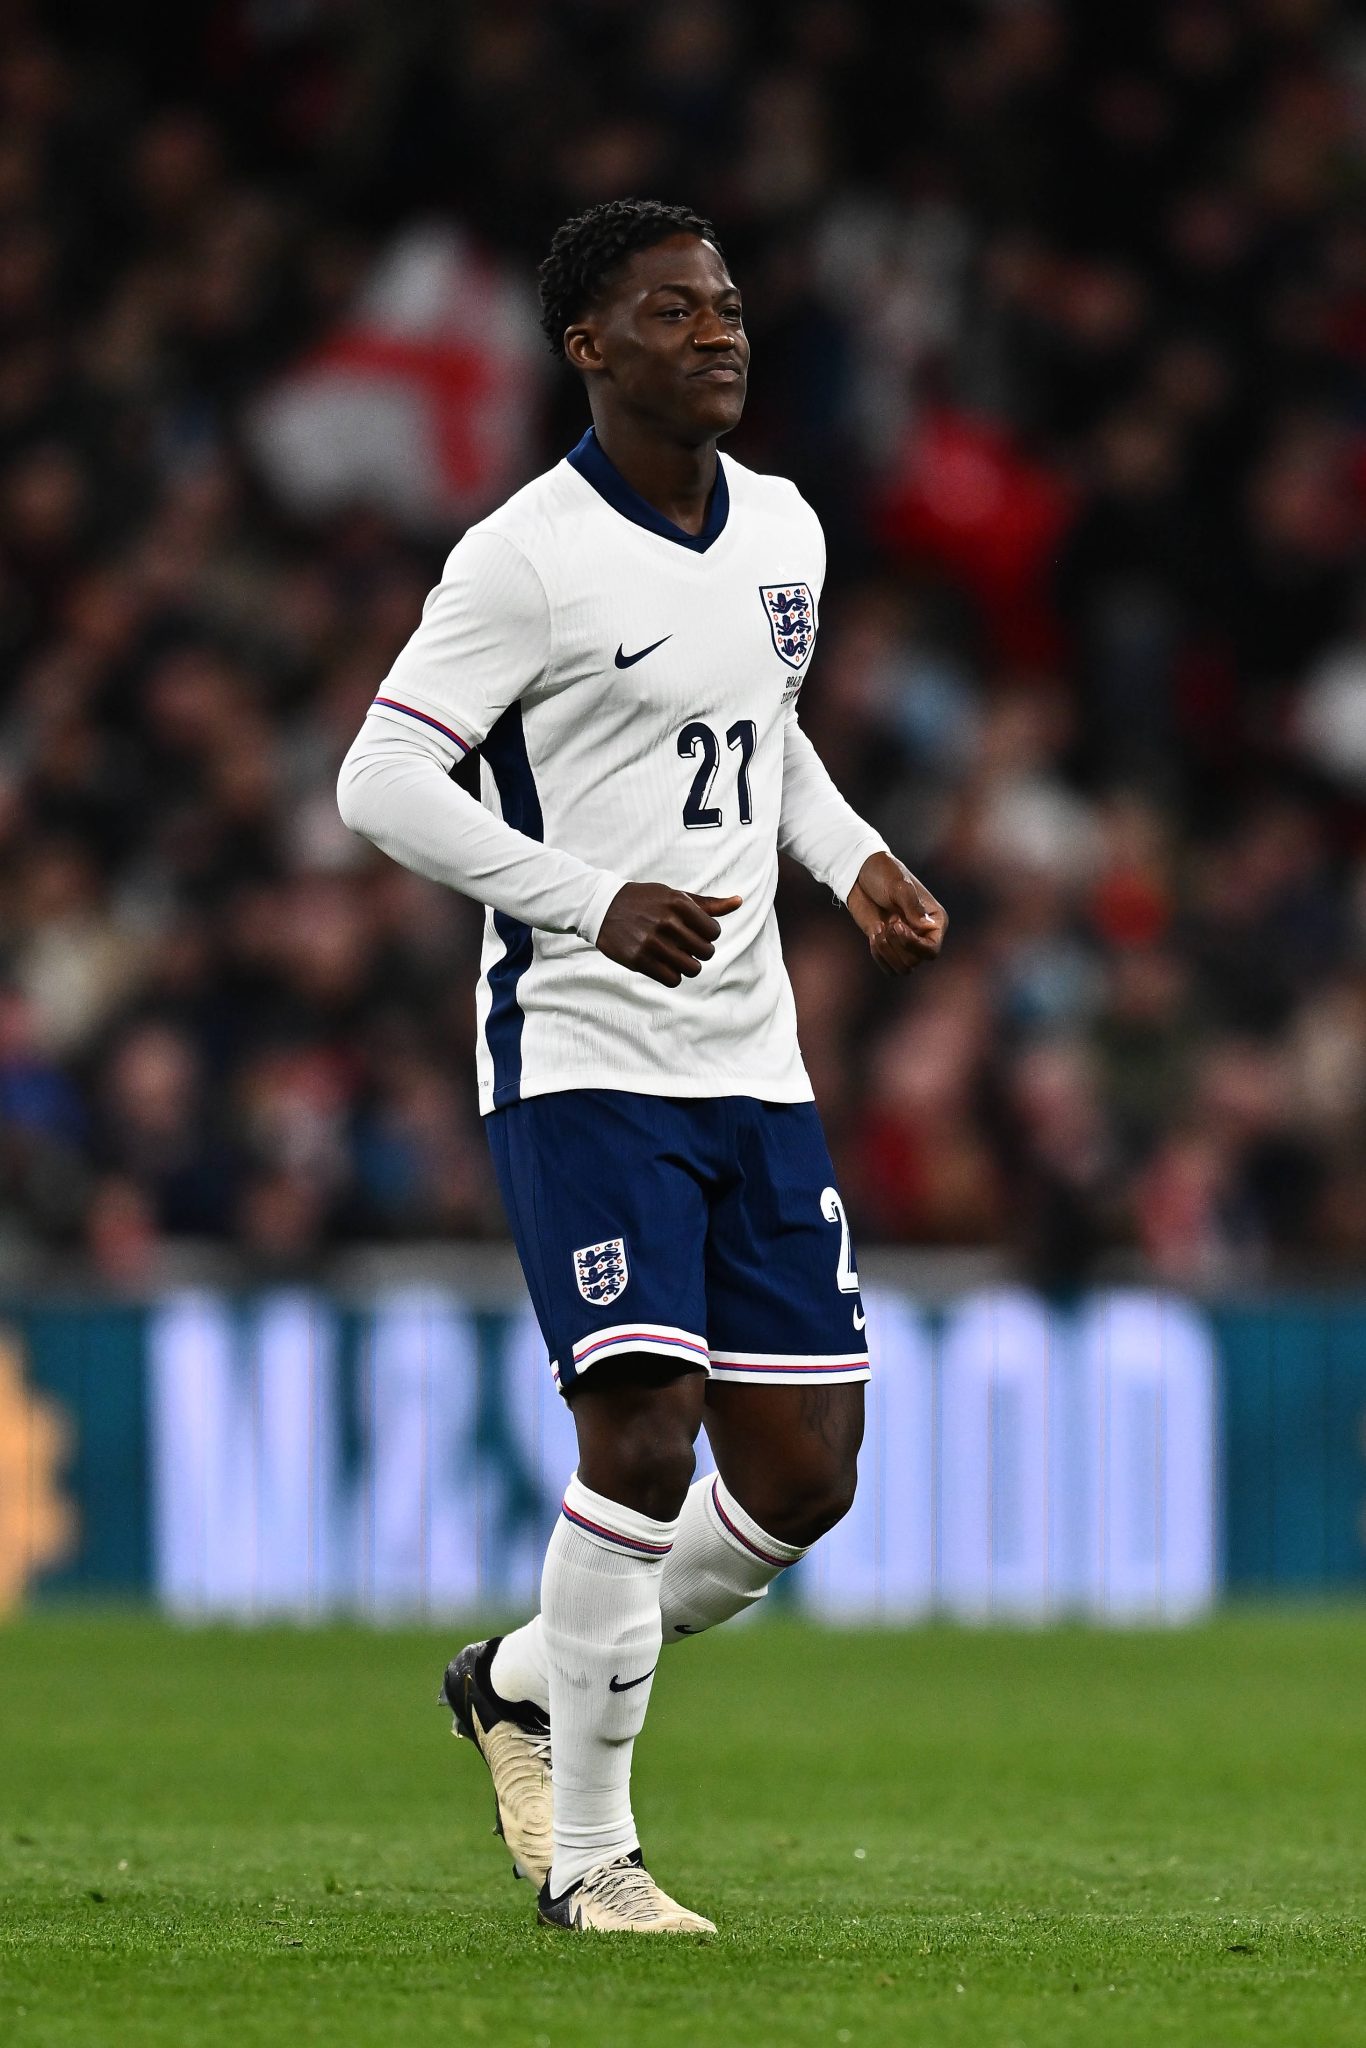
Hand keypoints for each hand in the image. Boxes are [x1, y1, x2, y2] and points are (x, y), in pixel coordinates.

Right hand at [596, 883, 742, 987]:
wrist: (603, 907)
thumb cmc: (645, 901)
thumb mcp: (675, 896)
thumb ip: (708, 904)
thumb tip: (739, 901)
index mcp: (678, 904)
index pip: (714, 932)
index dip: (708, 936)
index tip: (695, 933)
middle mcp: (667, 923)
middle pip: (706, 952)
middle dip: (700, 952)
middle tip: (686, 947)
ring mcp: (652, 943)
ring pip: (692, 969)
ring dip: (688, 966)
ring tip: (677, 957)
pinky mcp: (639, 960)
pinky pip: (672, 979)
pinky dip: (672, 976)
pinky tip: (664, 964)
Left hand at [846, 852, 946, 975]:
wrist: (860, 873)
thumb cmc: (883, 874)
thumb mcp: (899, 886)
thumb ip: (912, 906)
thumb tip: (927, 927)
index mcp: (934, 921)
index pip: (932, 950)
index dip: (913, 945)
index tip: (895, 925)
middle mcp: (923, 935)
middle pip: (915, 961)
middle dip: (897, 945)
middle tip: (888, 922)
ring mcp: (906, 942)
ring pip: (903, 968)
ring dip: (887, 952)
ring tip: (878, 930)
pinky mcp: (889, 946)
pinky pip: (888, 967)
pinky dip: (879, 956)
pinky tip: (873, 935)